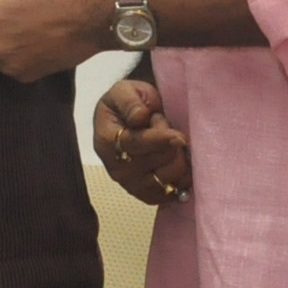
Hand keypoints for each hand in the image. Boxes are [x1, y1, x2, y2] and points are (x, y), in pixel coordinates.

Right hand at [92, 79, 190, 202]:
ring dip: (178, 162)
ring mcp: (130, 184)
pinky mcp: (144, 194)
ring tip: (171, 144)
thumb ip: (130, 101)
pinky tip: (182, 167)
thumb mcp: (125, 91)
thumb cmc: (129, 102)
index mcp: (105, 140)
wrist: (134, 116)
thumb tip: (139, 117)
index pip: (134, 145)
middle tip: (167, 127)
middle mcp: (114, 167)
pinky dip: (180, 183)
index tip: (179, 136)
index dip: (158, 141)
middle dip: (170, 145)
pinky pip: (167, 196)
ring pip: (165, 181)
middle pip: (153, 165)